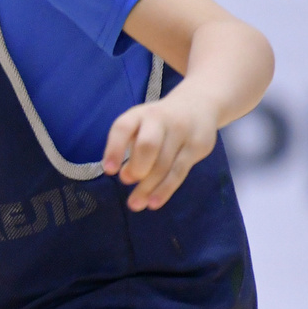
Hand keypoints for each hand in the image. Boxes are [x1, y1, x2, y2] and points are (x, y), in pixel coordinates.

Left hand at [102, 88, 220, 210]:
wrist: (198, 104)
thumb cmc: (159, 122)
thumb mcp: (140, 126)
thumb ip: (130, 148)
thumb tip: (126, 177)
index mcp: (139, 114)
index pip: (123, 128)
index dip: (115, 149)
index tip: (109, 170)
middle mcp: (161, 120)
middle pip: (148, 145)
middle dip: (137, 168)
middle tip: (127, 181)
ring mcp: (182, 132)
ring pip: (164, 163)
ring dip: (148, 187)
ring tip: (136, 204)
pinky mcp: (198, 146)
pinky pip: (179, 171)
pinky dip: (165, 189)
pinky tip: (154, 202)